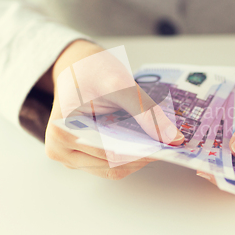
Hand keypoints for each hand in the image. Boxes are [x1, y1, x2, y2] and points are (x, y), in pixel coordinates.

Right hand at [44, 40, 183, 179]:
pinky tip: (148, 142)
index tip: (166, 148)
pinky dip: (131, 155)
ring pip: (113, 168)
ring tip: (160, 143)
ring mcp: (71, 156)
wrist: (77, 65)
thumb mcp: (120, 85)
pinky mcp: (83, 156)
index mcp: (62, 132)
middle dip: (141, 156)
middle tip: (169, 145)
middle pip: (110, 165)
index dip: (139, 153)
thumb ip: (146, 112)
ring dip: (138, 158)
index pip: (107, 153)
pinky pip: (112, 163)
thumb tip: (173, 138)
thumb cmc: (89, 70)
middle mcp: (61, 150)